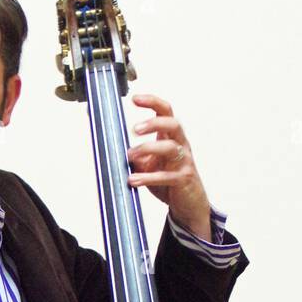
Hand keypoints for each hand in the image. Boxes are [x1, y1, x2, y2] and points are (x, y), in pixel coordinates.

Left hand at [126, 92, 211, 241]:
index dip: (152, 102)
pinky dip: (147, 177)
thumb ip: (135, 155)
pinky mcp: (183, 179)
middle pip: (172, 124)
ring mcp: (183, 161)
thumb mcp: (148, 164)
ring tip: (129, 155)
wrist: (188, 203)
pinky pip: (166, 176)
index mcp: (172, 136)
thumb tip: (113, 148)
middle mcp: (180, 145)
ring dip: (147, 149)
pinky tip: (133, 180)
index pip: (165, 111)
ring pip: (170, 147)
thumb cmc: (168, 180)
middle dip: (153, 123)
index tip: (134, 98)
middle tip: (134, 129)